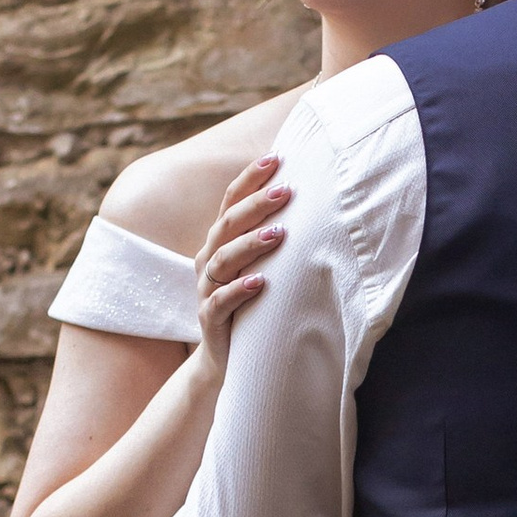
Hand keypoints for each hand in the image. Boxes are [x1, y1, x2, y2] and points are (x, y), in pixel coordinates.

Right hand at [196, 158, 291, 369]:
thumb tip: (310, 203)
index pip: (231, 202)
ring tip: (279, 234)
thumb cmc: (250, 304)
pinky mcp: (209, 319)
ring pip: (223, 260)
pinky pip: (220, 302)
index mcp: (220, 242)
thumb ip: (272, 238)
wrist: (225, 358)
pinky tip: (261, 282)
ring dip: (250, 244)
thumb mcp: (259, 266)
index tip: (275, 157)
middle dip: (255, 206)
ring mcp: (206, 289)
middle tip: (285, 191)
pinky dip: (239, 290)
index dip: (249, 180)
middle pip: (227, 225)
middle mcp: (209, 260)